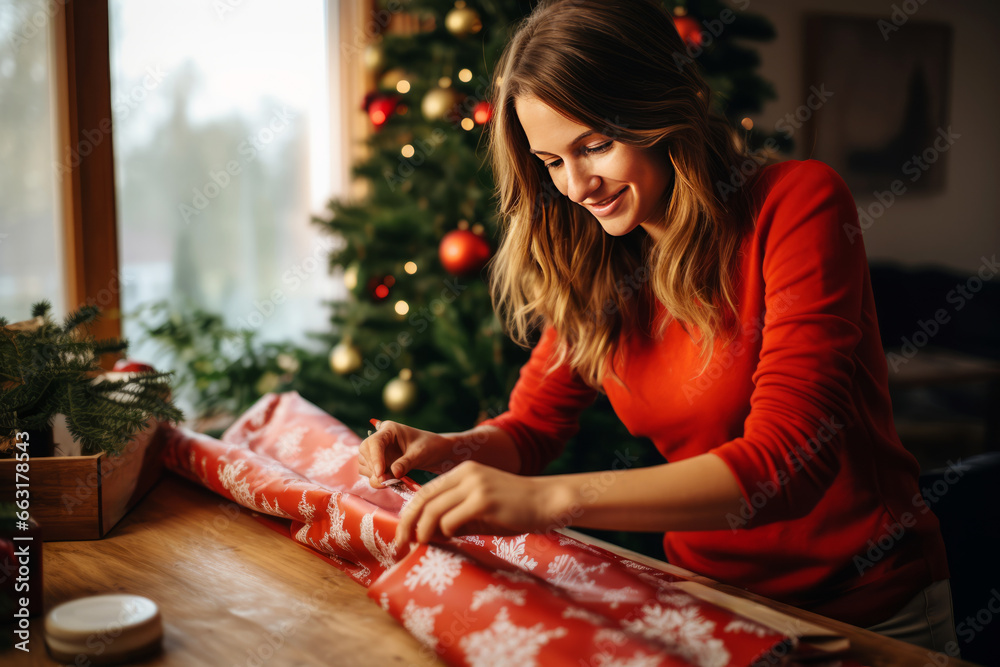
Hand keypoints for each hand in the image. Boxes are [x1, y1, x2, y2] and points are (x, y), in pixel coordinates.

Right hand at [357, 420, 455, 488]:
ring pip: (365, 464)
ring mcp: (378, 451)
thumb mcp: (420, 454)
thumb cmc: (429, 447)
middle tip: (385, 481)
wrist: (435, 452)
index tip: (380, 473)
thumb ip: (406, 463)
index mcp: (389, 430)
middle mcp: (380, 439)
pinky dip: (376, 480)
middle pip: (365, 452)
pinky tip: (389, 482)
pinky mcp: (379, 463)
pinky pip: (370, 473)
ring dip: (374, 476)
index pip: (374, 442)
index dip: (375, 458)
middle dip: (373, 468)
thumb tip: (393, 473)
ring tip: (390, 482)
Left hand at [393, 461, 560, 546]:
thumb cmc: (515, 510)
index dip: (409, 514)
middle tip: (400, 545)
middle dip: (407, 524)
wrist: (547, 501)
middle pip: (423, 499)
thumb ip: (455, 518)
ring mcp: (474, 486)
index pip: (425, 492)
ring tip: (421, 545)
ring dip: (423, 531)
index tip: (402, 535)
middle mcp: (465, 474)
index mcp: (462, 472)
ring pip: (433, 510)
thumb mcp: (480, 510)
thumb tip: (427, 537)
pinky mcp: (484, 500)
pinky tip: (452, 538)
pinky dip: (445, 532)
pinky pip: (452, 519)